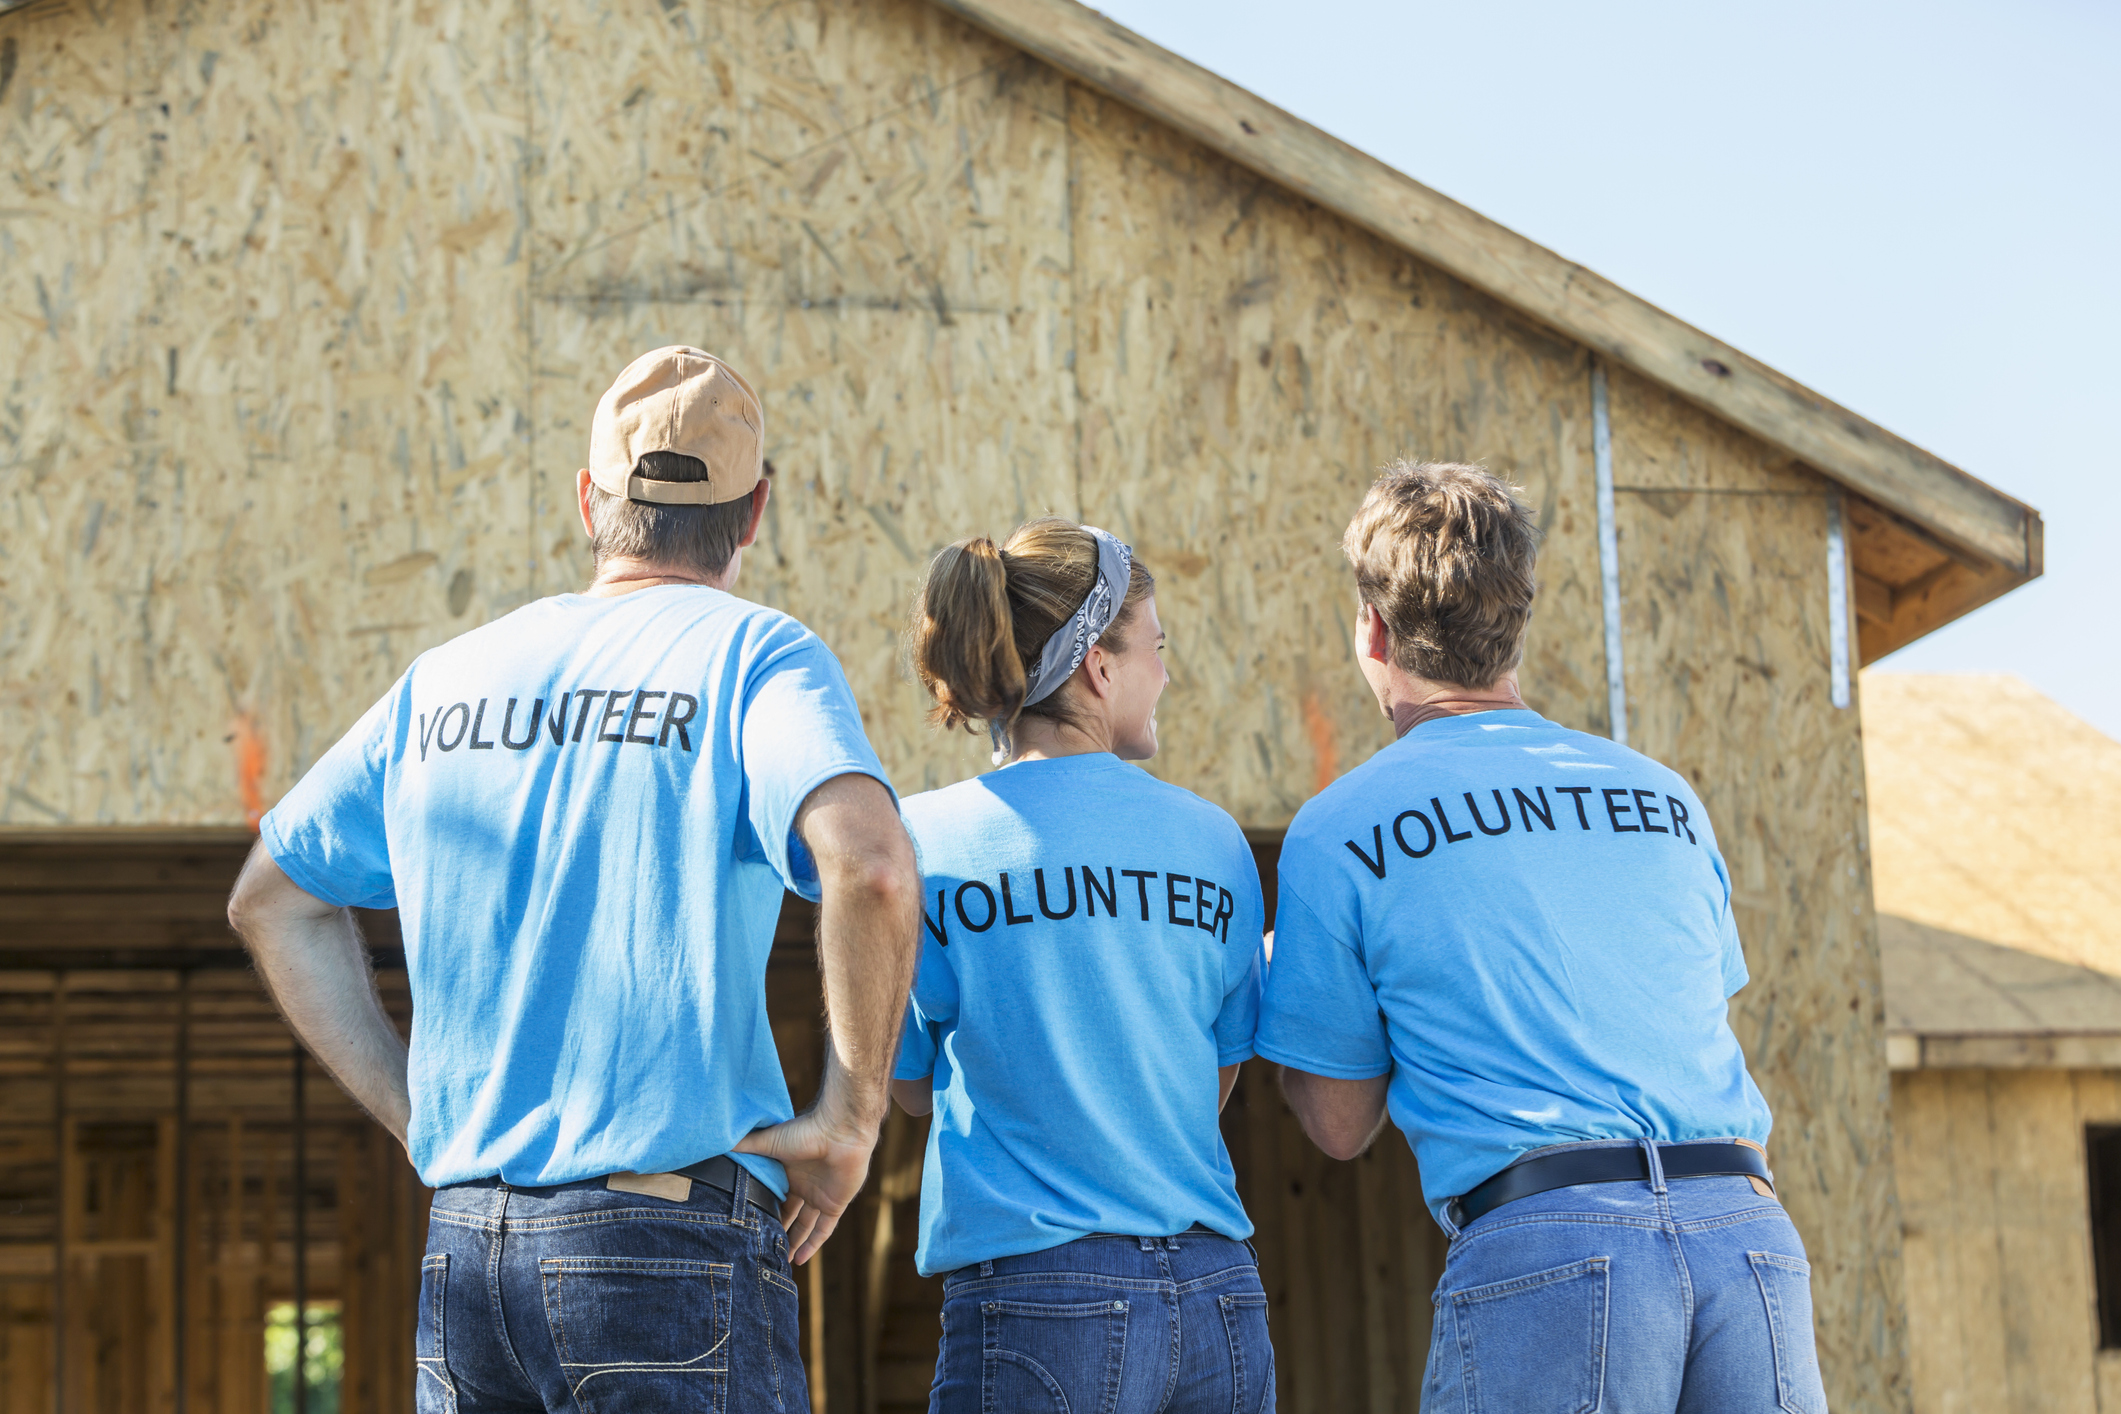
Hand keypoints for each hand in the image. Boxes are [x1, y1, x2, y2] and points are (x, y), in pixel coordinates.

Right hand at [733, 1109, 879, 1263]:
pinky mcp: (835, 1204)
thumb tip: (718, 1141)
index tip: (746, 1230)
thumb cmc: (805, 1131)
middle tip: (760, 1252)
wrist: (841, 1131)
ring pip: (804, 1226)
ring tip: (778, 1263)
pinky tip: (799, 1260)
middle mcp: (803, 1185)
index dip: (761, 1213)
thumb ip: (744, 1145)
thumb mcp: (769, 1141)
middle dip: (776, 1232)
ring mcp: (820, 1195)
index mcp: (787, 1172)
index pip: (771, 1198)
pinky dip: (812, 1245)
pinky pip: (823, 1230)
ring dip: (793, 1243)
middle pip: (788, 1215)